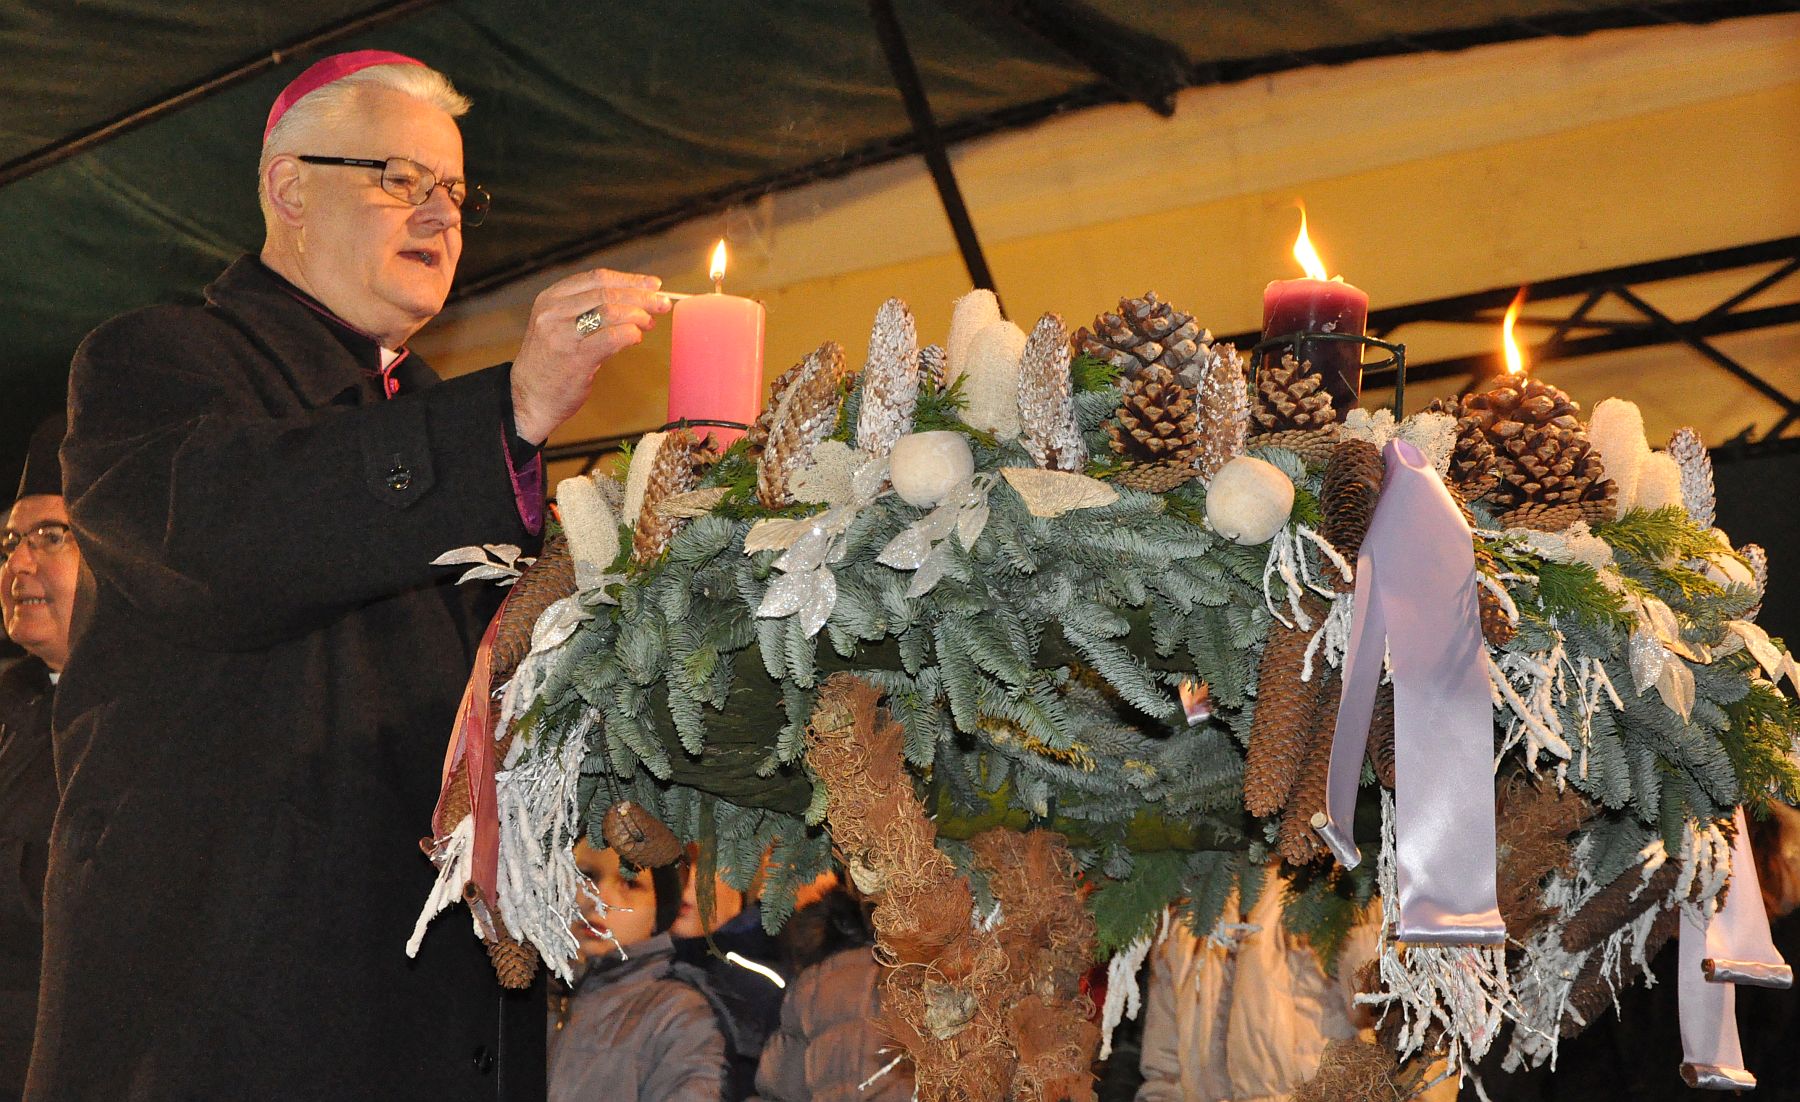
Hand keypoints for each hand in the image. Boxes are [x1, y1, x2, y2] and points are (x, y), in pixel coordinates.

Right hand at [510, 268, 669, 444]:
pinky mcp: (576, 358)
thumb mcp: (557, 324)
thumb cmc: (550, 362)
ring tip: (649, 323)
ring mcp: (563, 334)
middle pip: (607, 293)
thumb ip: (585, 309)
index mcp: (550, 298)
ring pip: (611, 312)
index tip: (653, 284)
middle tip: (662, 303)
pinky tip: (636, 338)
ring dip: (639, 315)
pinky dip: (631, 334)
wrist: (528, 398)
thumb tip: (632, 299)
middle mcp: (554, 312)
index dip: (630, 279)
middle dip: (641, 296)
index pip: (596, 278)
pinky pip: (613, 338)